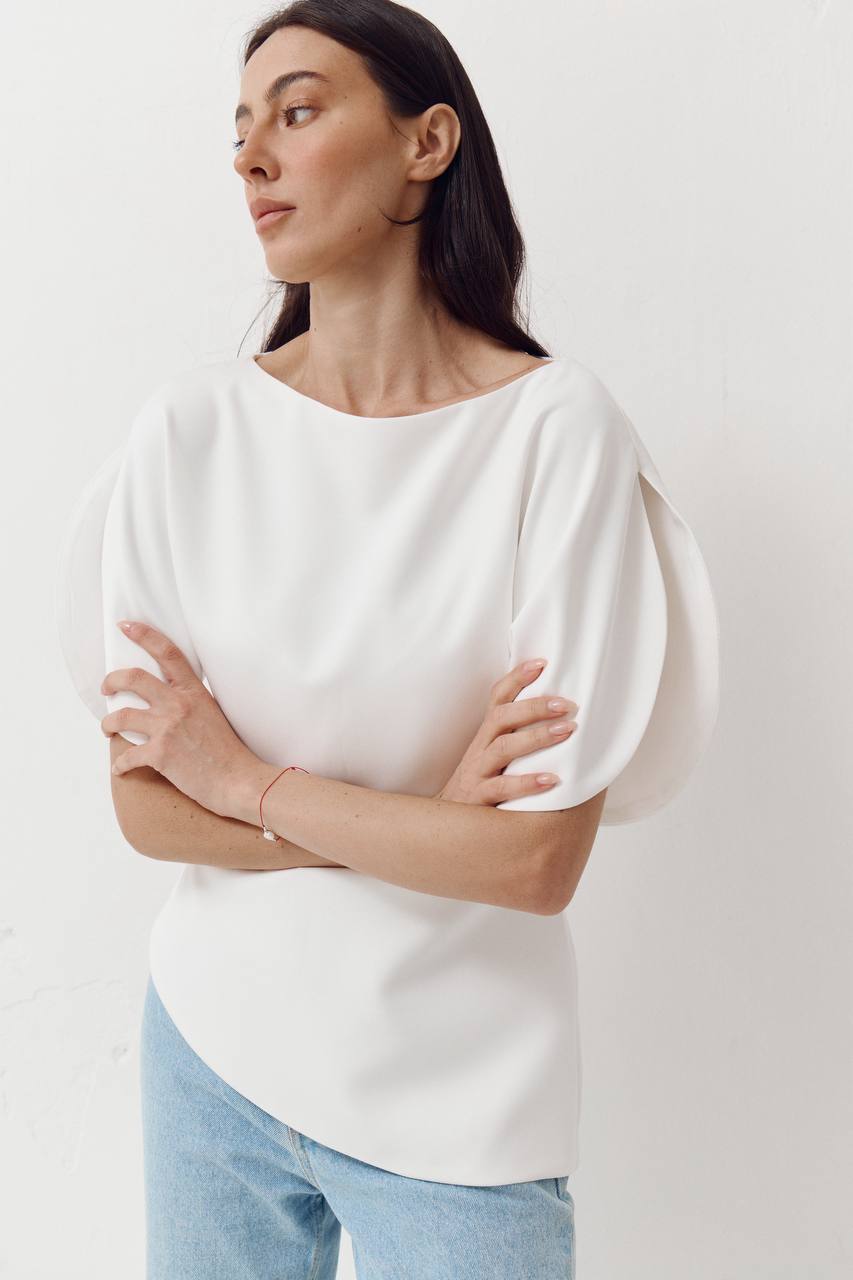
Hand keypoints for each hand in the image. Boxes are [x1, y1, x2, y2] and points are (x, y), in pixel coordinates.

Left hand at [100, 620, 260, 818]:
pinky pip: (127, 756)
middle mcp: (178, 705)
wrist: (237, 780)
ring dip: (108, 724)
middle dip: (112, 681)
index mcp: (193, 692)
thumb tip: (168, 697)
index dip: (144, 635)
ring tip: (108, 729)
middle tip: (107, 689)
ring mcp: (167, 729)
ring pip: (120, 717)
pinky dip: (120, 764)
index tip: (126, 626)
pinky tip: (121, 768)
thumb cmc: (228, 751)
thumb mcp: (213, 713)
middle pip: (133, 678)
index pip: (167, 653)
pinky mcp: (160, 754)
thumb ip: (191, 701)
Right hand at [434, 659, 577, 804]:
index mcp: (485, 736)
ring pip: (503, 748)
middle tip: (566, 704)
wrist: (446, 825)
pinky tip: (551, 780)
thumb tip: (563, 723)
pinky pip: (502, 788)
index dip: (517, 679)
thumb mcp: (495, 760)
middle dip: (534, 707)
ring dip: (537, 737)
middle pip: (502, 718)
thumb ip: (519, 741)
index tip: (542, 663)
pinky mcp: (478, 800)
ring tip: (567, 731)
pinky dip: (527, 782)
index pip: (498, 699)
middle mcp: (479, 750)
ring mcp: (477, 774)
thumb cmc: (481, 788)